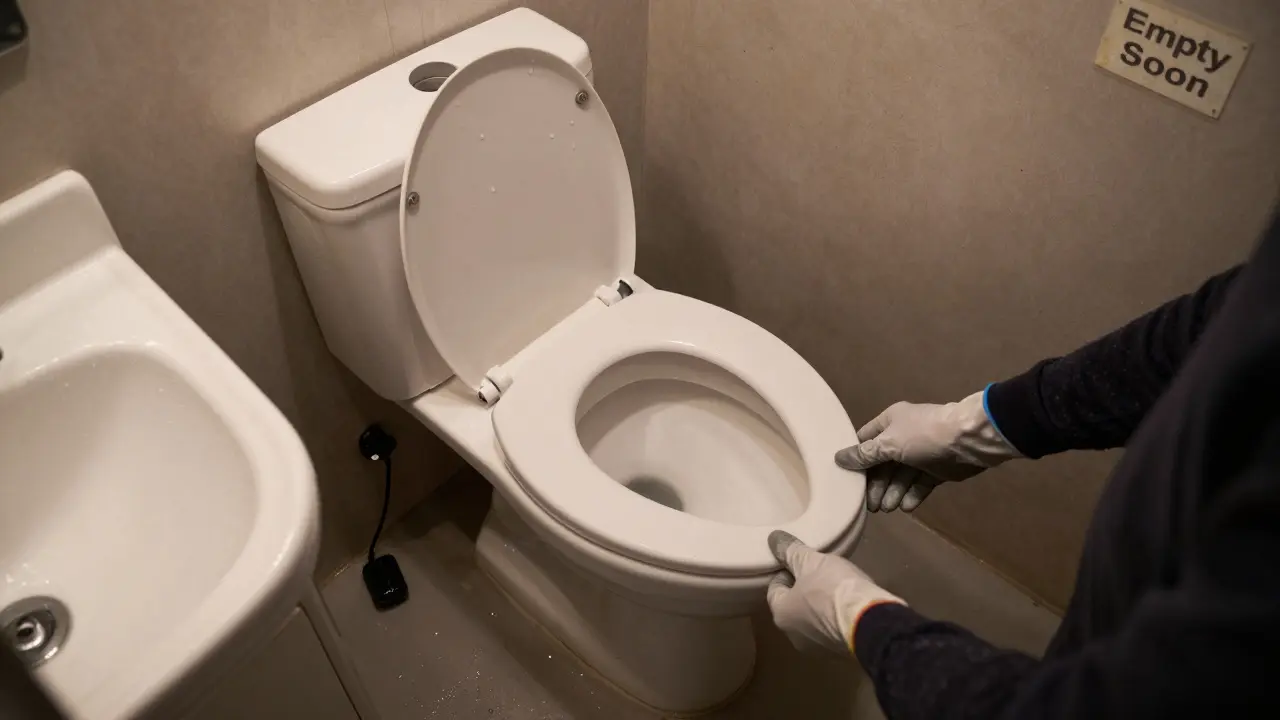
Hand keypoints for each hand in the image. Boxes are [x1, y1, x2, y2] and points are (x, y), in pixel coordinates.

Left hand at [765, 530, 903, 654]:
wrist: (870, 622)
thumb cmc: (833, 588)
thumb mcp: (811, 562)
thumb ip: (790, 551)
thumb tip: (772, 538)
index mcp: (781, 615)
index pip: (774, 590)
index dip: (787, 573)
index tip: (801, 564)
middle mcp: (793, 636)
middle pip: (793, 607)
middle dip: (804, 591)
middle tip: (821, 575)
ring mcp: (818, 648)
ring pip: (814, 621)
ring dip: (821, 606)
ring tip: (838, 589)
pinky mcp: (840, 653)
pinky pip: (833, 630)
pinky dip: (837, 619)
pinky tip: (850, 606)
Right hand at [835, 390, 1019, 511]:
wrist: (968, 440)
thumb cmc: (923, 436)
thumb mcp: (888, 443)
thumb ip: (864, 454)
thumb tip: (838, 458)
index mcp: (890, 422)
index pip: (865, 441)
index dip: (856, 460)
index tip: (846, 480)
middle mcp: (903, 436)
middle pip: (882, 463)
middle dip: (876, 484)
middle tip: (870, 506)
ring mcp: (921, 454)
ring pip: (901, 476)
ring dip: (893, 492)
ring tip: (888, 508)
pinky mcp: (936, 469)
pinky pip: (919, 483)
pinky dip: (912, 494)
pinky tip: (906, 506)